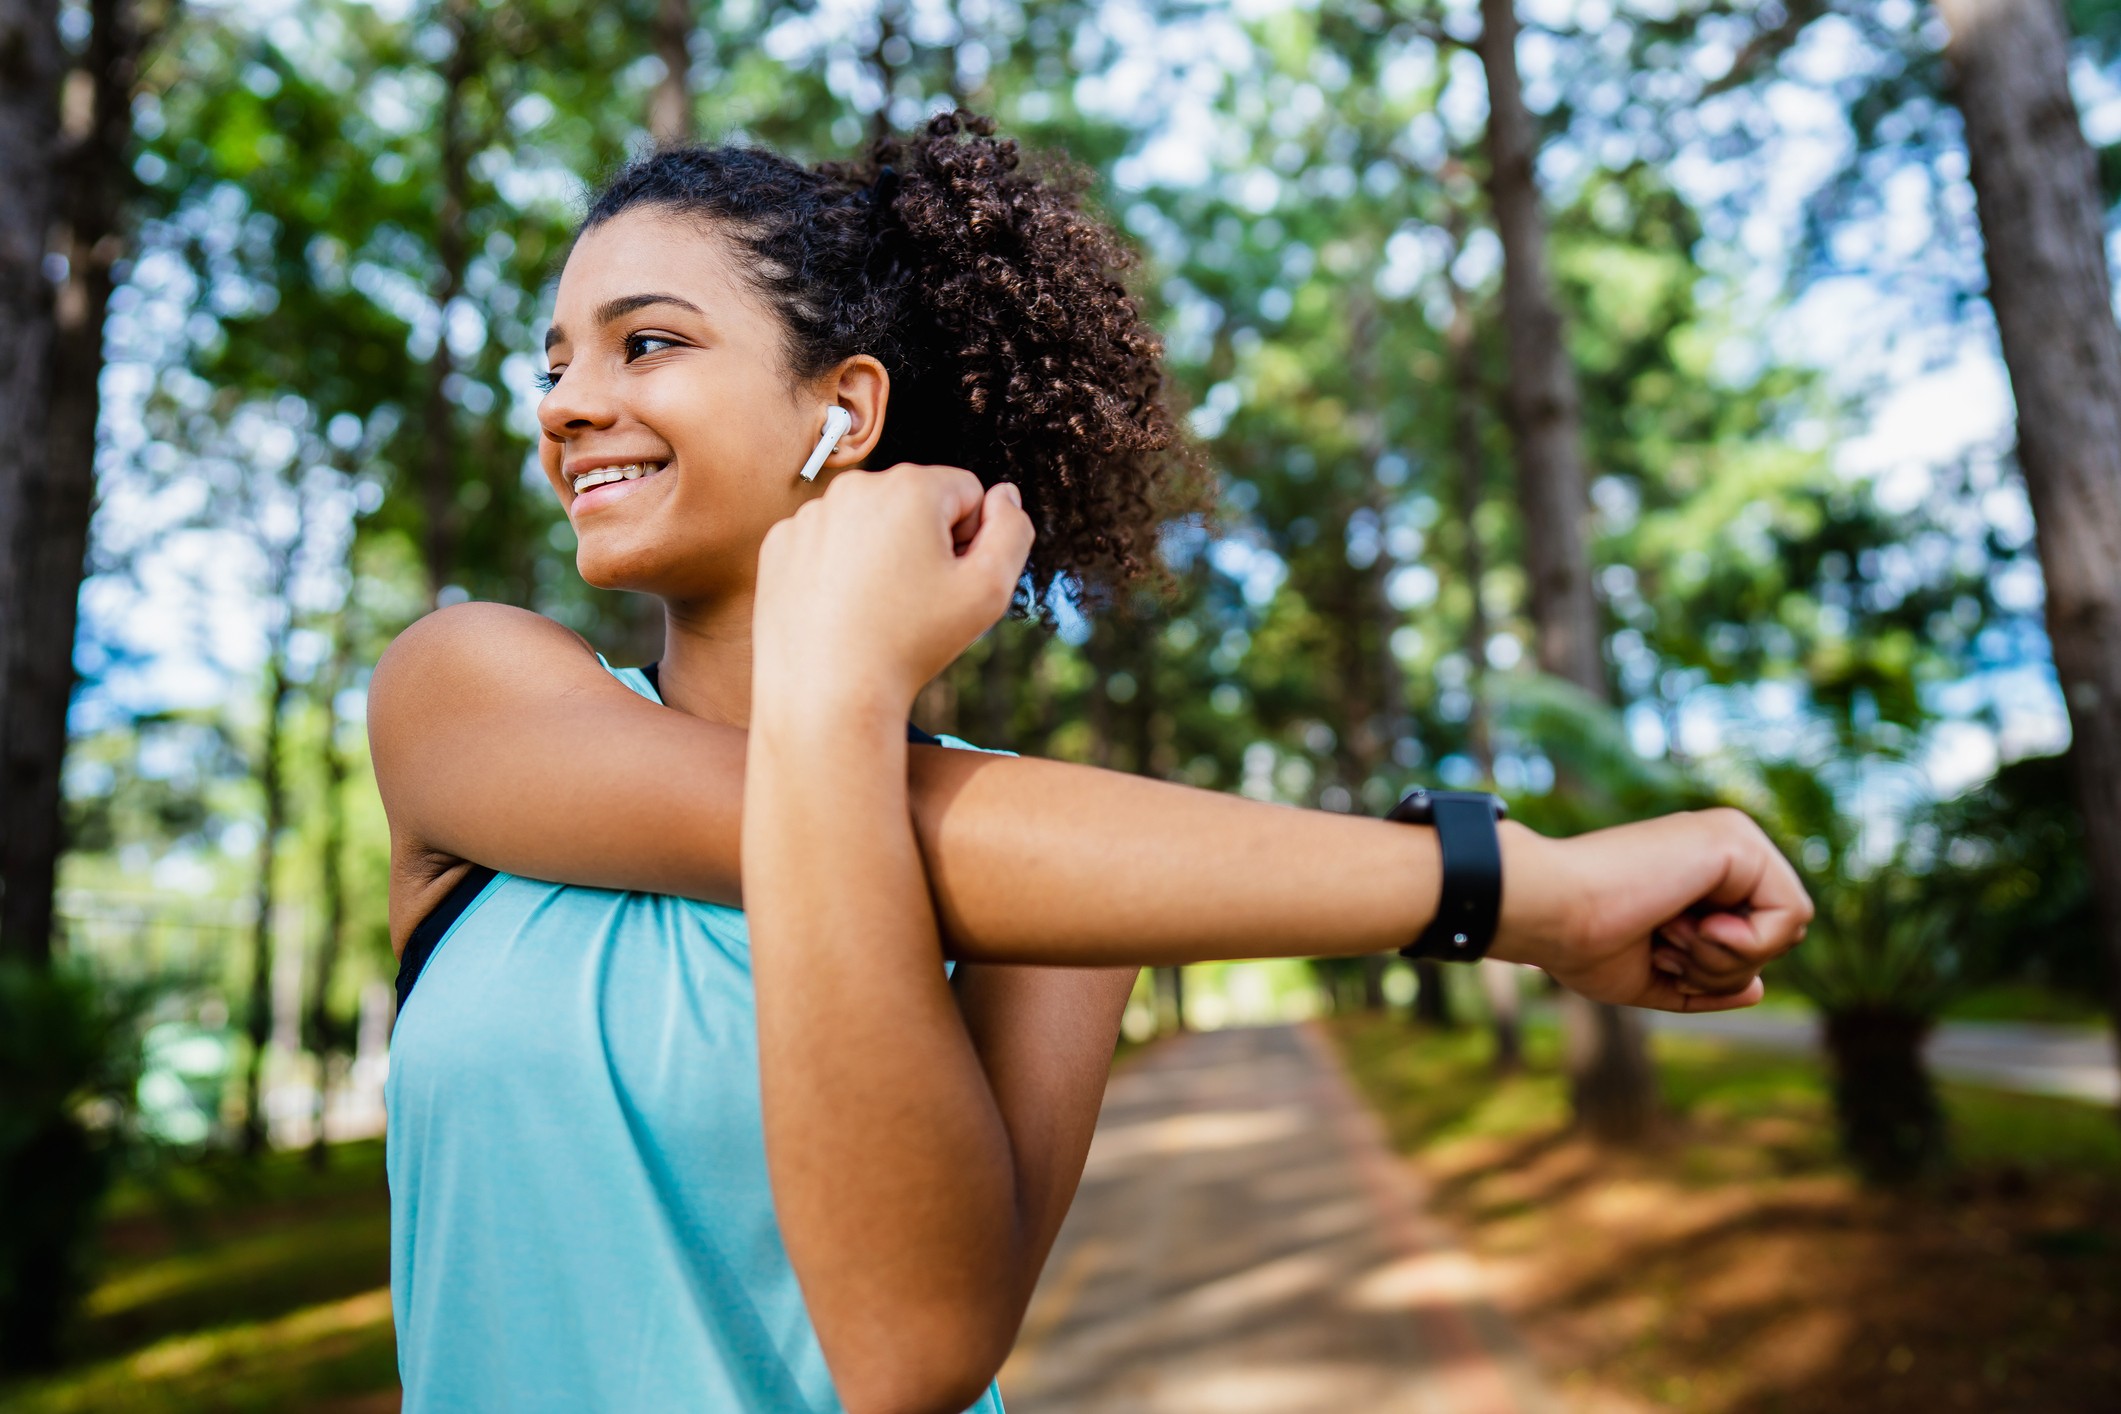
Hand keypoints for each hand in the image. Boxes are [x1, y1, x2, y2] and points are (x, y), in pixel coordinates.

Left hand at [752, 464, 1033, 718]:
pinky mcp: (779, 544)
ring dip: (881, 553)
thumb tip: (1004, 495)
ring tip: (875, 607)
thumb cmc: (911, 644)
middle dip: (924, 541)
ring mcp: (810, 514)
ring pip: (869, 522)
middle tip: (914, 599)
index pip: (967, 492)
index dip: (970, 541)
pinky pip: (826, 542)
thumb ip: (1013, 531)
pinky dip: (837, 568)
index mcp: (911, 487)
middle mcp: (856, 486)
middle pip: (915, 502)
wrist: (828, 694)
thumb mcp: (990, 590)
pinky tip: (840, 608)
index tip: (948, 582)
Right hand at [1491, 809, 1812, 1012]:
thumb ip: (1704, 979)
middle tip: (1665, 946)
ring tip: (1671, 934)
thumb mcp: (1650, 976)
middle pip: (1778, 935)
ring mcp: (1731, 838)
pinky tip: (1695, 927)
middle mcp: (1721, 847)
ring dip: (1728, 959)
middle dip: (1724, 967)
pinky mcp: (1737, 840)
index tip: (1658, 952)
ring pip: (1789, 928)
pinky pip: (1791, 915)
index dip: (1716, 969)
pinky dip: (1745, 945)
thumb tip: (1759, 989)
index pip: (1756, 936)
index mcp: (1700, 871)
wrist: (1549, 911)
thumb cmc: (1578, 942)